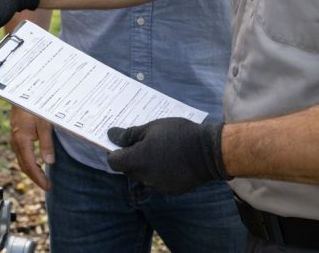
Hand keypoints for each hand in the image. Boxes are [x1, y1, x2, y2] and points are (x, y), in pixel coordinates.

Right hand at [10, 106, 54, 189]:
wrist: (20, 94)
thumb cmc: (33, 107)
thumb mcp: (44, 125)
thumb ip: (46, 144)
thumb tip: (49, 162)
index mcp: (22, 141)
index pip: (30, 166)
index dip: (39, 178)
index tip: (47, 186)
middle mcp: (15, 142)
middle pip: (24, 166)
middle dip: (35, 178)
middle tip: (46, 185)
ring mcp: (14, 139)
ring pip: (21, 160)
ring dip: (31, 170)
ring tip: (42, 177)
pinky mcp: (15, 135)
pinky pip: (21, 153)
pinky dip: (28, 162)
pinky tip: (36, 162)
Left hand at [107, 118, 228, 193]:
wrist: (208, 152)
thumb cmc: (178, 134)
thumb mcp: (152, 127)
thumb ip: (129, 134)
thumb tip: (111, 134)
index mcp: (136, 160)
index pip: (113, 162)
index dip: (114, 152)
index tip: (122, 143)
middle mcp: (144, 177)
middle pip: (128, 169)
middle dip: (131, 158)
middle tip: (142, 142)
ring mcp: (157, 186)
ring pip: (143, 176)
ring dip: (145, 166)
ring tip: (159, 150)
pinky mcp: (170, 190)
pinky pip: (157, 181)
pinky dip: (159, 172)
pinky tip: (170, 160)